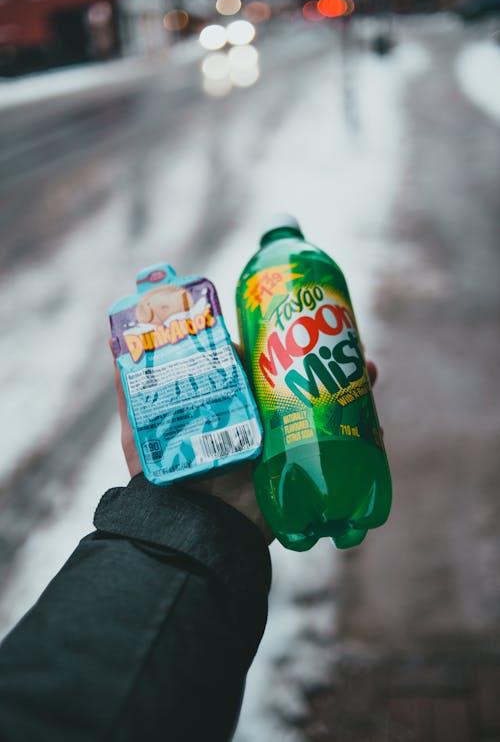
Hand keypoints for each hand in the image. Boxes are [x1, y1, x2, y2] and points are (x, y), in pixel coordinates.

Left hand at [112, 345, 377, 545]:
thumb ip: (130, 390)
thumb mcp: (142, 430)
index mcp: (228, 401)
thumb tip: (115, 341)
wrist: (200, 528)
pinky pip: (338, 435)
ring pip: (323, 400)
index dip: (276, 337)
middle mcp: (259, 416)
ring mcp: (285, 437)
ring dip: (346, 377)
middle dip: (320, 352)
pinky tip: (370, 395)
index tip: (289, 311)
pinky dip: (360, 417)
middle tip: (338, 331)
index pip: (256, 360)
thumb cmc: (168, 478)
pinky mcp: (304, 459)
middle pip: (296, 375)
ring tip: (363, 362)